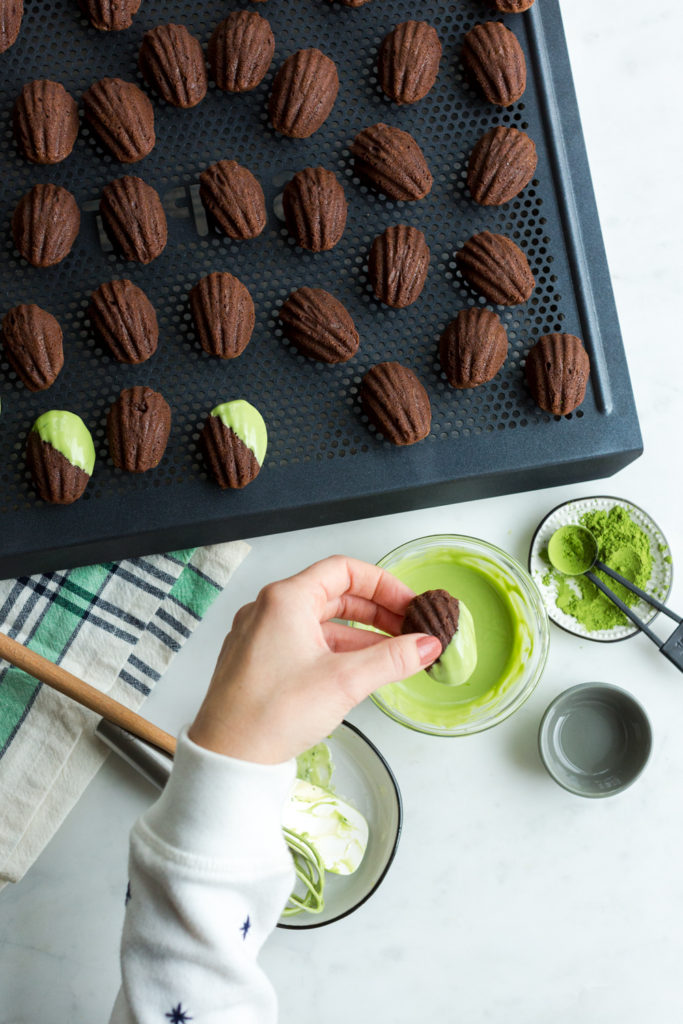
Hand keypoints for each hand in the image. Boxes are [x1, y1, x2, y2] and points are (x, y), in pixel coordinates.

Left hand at [189, 555, 440, 763]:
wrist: (228, 758)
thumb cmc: (271, 714)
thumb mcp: (345, 682)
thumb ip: (392, 659)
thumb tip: (426, 645)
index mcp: (285, 599)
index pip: (344, 570)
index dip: (383, 585)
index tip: (408, 605)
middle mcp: (269, 609)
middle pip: (333, 593)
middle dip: (375, 611)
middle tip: (407, 629)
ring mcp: (261, 634)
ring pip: (320, 620)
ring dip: (359, 633)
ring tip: (392, 652)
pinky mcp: (260, 659)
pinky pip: (305, 640)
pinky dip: (336, 648)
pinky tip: (359, 668)